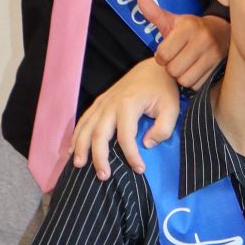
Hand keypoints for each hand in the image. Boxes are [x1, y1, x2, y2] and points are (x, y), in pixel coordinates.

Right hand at [70, 58, 181, 177]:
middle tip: (104, 176)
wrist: (154, 68)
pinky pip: (83, 120)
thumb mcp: (172, 109)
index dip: (131, 155)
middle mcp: (111, 104)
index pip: (126, 136)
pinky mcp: (99, 102)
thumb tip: (146, 145)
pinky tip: (72, 149)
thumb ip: (163, 129)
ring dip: (81, 147)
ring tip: (79, 166)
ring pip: (86, 127)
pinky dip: (76, 135)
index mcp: (129, 104)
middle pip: (99, 134)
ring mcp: (102, 102)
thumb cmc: (163, 90)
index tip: (139, 169)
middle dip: (99, 157)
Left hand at [140, 0, 228, 88]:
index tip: (167, 52)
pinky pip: (198, 85)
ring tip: (186, 65)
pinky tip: (196, 70)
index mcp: (188, 27)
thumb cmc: (191, 29)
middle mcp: (203, 40)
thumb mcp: (173, 20)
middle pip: (174, 69)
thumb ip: (155, 13)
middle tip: (177, 59)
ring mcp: (213, 55)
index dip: (161, 57)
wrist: (222, 32)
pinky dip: (194, 82)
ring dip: (182, 76)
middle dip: (172, 67)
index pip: (163, 54)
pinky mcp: (219, 68)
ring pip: (185, 80)